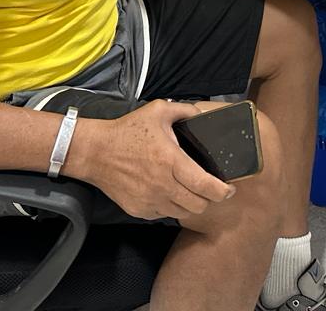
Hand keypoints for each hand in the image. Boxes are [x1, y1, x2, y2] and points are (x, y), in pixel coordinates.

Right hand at [64, 100, 234, 220]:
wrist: (95, 152)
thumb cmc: (127, 131)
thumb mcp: (158, 110)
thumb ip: (184, 110)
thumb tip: (201, 114)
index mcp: (171, 161)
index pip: (205, 185)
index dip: (222, 191)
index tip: (230, 188)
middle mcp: (162, 184)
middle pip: (199, 205)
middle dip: (210, 198)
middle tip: (210, 189)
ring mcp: (150, 200)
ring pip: (183, 213)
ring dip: (191, 204)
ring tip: (190, 191)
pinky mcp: (139, 209)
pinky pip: (164, 214)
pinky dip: (171, 207)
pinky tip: (169, 193)